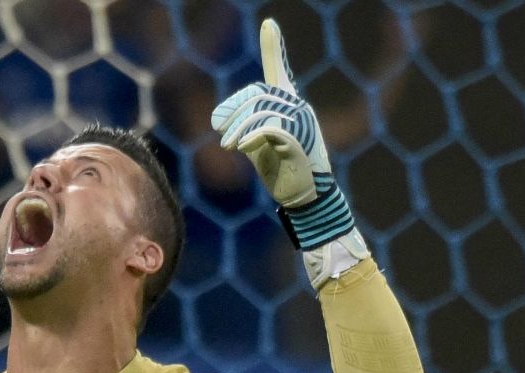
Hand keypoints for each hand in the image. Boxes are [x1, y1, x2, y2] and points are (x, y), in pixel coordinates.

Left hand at [210, 19, 362, 258]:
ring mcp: (300, 123)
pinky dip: (249, 136)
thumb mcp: (259, 144)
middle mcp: (297, 108)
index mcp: (289, 105)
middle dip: (233, 109)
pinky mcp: (298, 140)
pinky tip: (239, 147)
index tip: (269, 24)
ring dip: (236, 127)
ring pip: (260, 111)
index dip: (274, 48)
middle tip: (217, 128)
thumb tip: (221, 121)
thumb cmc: (282, 170)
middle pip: (257, 94)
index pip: (279, 71)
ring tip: (227, 144)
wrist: (306, 196)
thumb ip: (248, 126)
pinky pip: (269, 128)